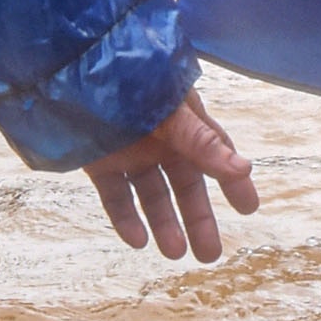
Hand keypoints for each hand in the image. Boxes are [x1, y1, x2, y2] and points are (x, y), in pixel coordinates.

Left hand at [85, 96, 258, 261]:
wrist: (71, 66)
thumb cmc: (129, 79)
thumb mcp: (171, 113)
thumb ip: (202, 142)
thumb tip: (243, 169)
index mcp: (183, 121)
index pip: (215, 155)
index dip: (232, 181)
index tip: (248, 209)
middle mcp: (160, 140)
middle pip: (184, 185)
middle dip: (197, 218)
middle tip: (210, 254)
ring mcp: (129, 151)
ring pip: (151, 195)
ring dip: (163, 223)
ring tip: (174, 252)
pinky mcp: (99, 162)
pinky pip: (116, 195)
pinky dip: (125, 218)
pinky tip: (137, 240)